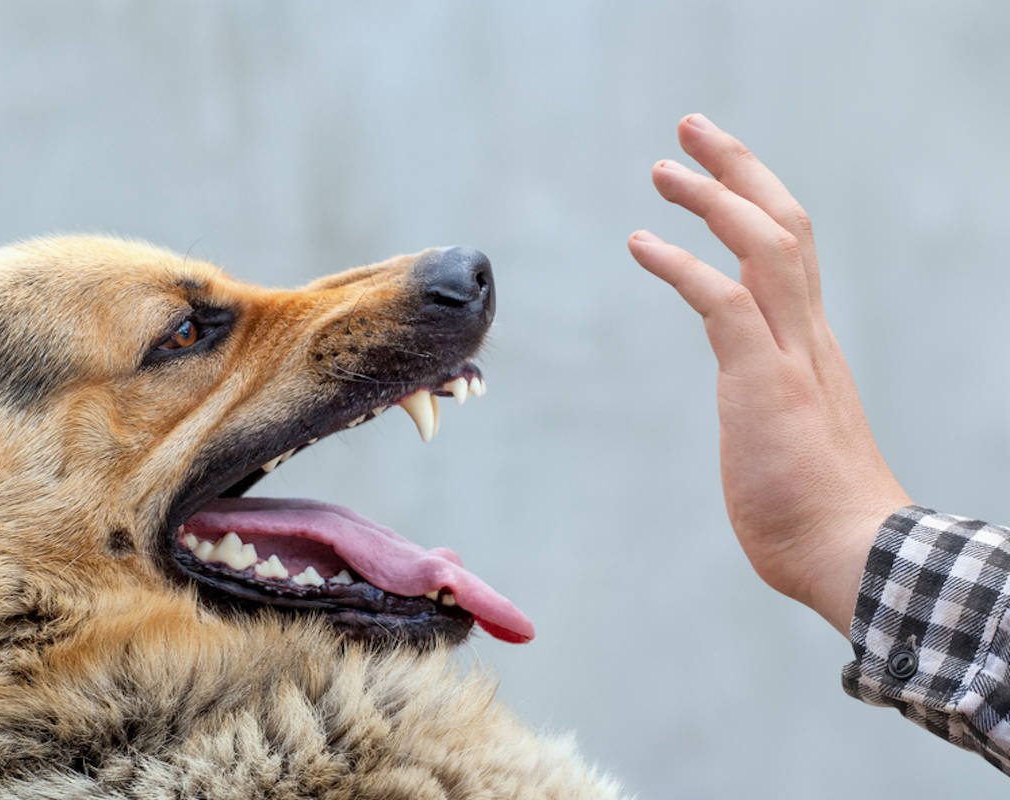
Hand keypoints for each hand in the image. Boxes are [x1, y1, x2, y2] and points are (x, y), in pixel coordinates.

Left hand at [628, 114, 910, 635]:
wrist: (851, 555)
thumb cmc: (816, 513)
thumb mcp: (791, 442)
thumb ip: (773, 412)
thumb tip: (758, 422)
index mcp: (810, 345)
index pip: (791, 252)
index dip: (754, 203)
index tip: (718, 175)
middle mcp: (807, 336)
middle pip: (784, 224)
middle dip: (739, 169)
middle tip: (692, 129)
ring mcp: (790, 354)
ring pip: (763, 244)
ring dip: (712, 197)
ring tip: (663, 167)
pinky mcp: (764, 380)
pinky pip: (723, 302)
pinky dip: (681, 264)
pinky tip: (641, 242)